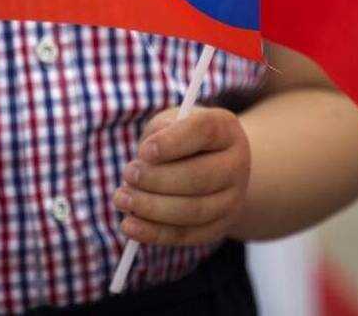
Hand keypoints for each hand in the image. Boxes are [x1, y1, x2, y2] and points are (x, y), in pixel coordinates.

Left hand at [114, 106, 250, 245]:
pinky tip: (129, 226)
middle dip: (156, 179)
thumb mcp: (171, 122)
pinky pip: (186, 235)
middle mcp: (236, 165)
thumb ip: (159, 132)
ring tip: (121, 199)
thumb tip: (144, 162)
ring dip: (151, 207)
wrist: (212, 167)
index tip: (144, 151)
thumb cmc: (182, 138)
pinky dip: (154, 233)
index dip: (172, 142)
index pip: (204, 131)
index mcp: (225, 129)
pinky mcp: (218, 227)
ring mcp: (232, 200)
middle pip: (199, 177)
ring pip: (192, 211)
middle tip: (127, 174)